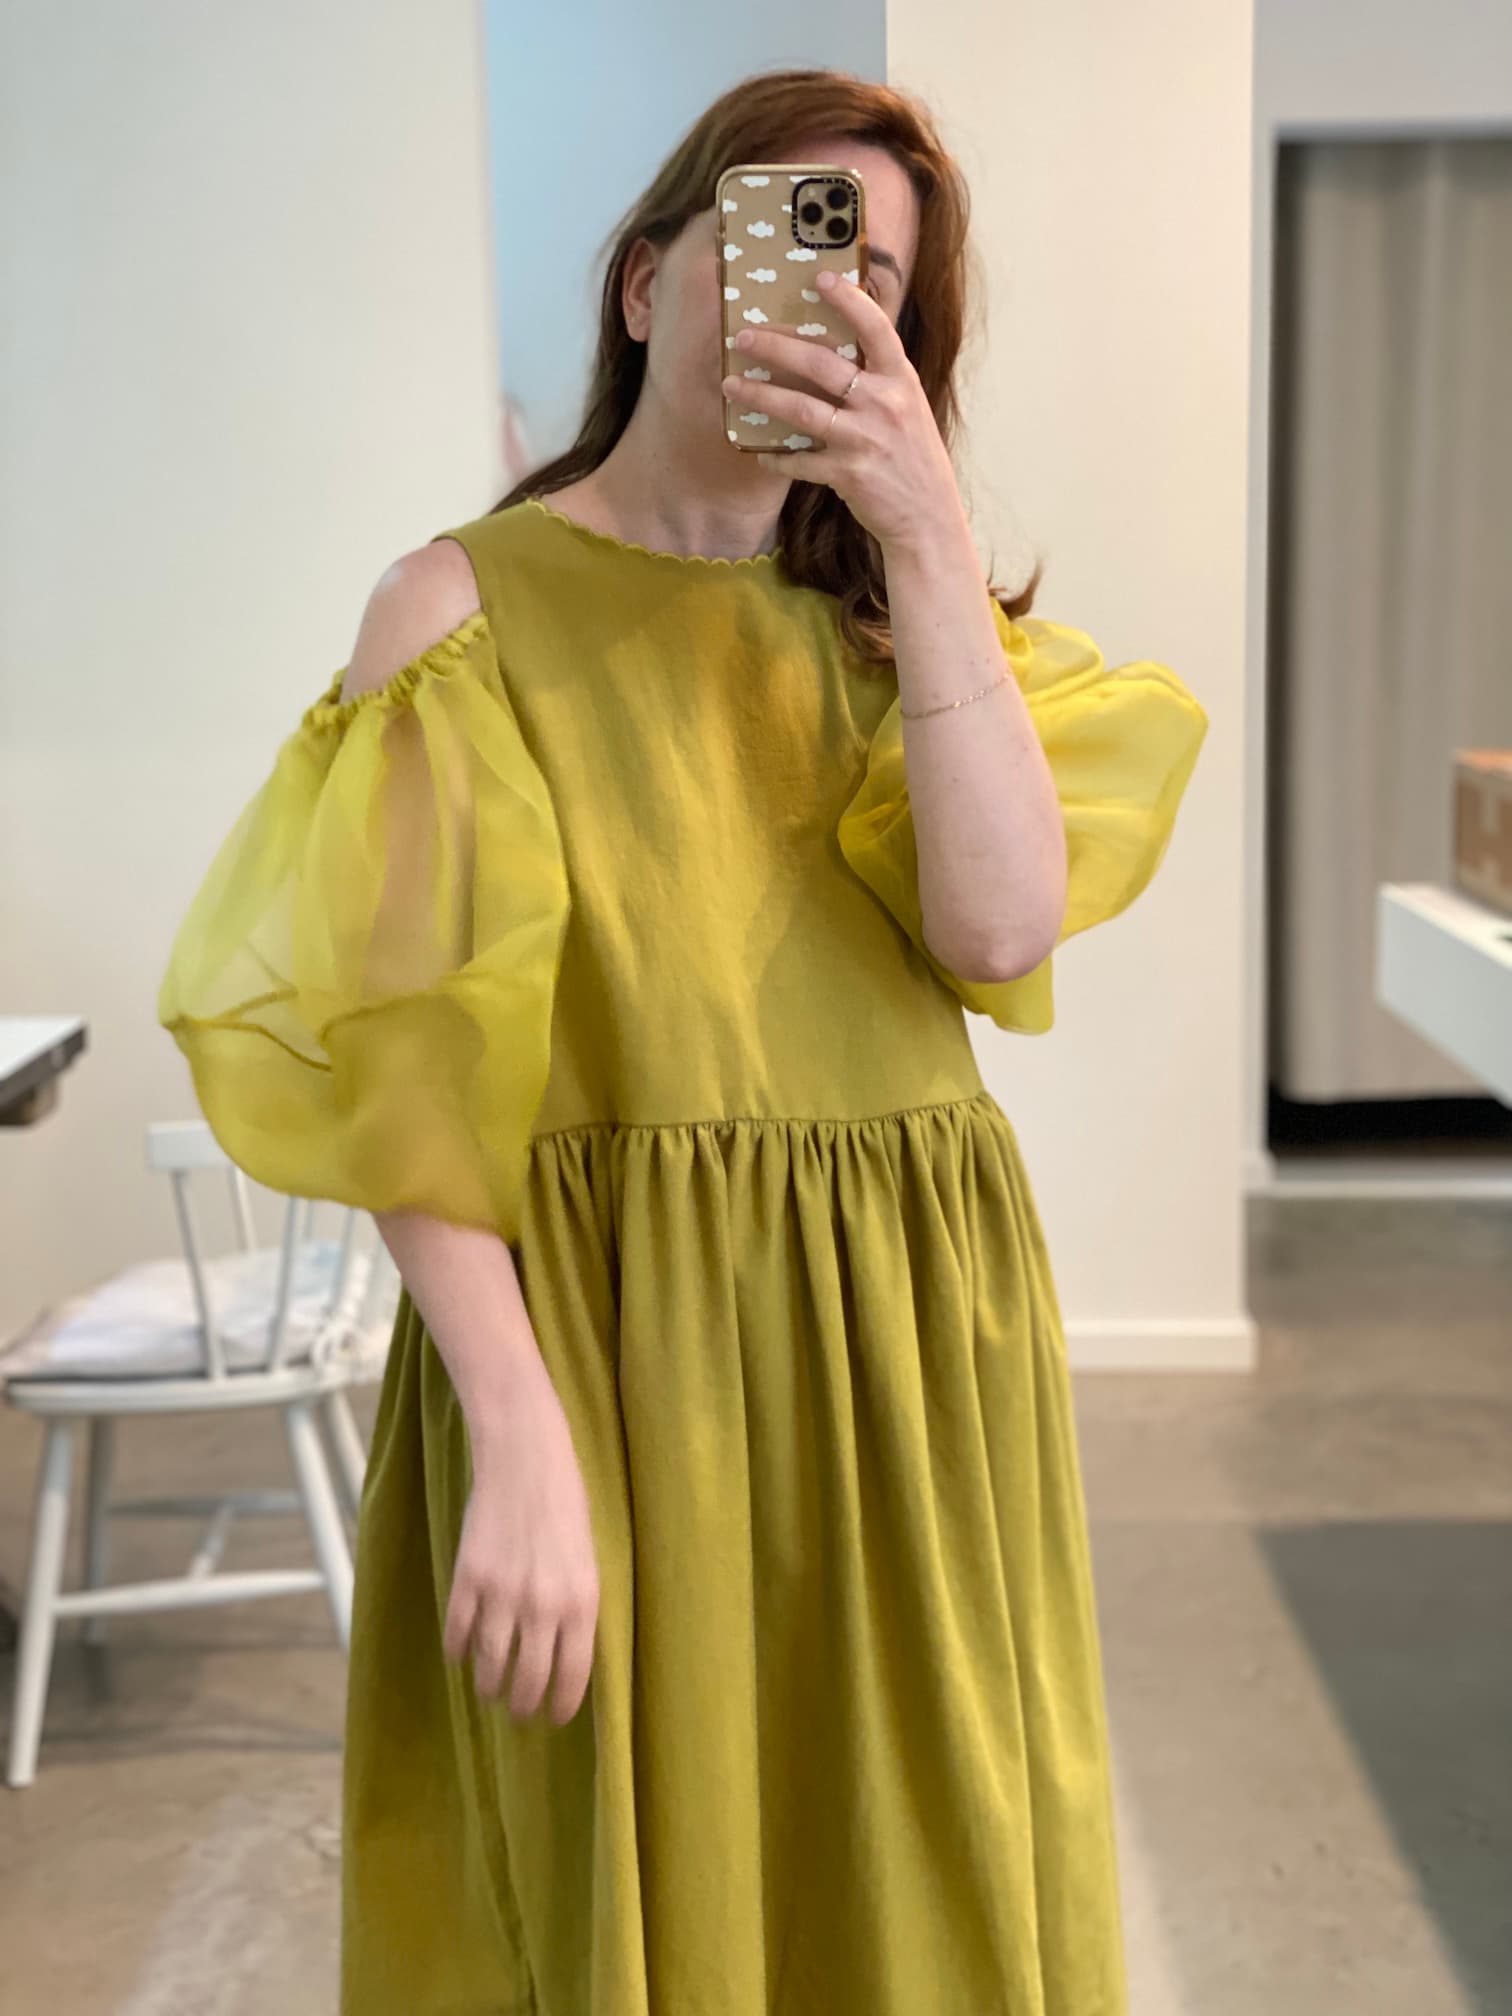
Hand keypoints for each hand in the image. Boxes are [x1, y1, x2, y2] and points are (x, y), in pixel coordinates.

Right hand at [442, 1349, 599, 1724]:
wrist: (526, 1456)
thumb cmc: (566, 1502)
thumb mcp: (589, 1557)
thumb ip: (578, 1605)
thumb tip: (566, 1652)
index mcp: (582, 1600)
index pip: (573, 1675)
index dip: (561, 1705)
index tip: (554, 1718)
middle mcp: (543, 1605)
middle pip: (528, 1679)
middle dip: (523, 1704)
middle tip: (519, 1710)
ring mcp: (502, 1593)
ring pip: (489, 1663)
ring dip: (488, 1685)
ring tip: (490, 1690)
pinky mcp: (468, 1577)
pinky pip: (457, 1631)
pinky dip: (457, 1650)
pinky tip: (460, 1654)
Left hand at [719, 268, 965, 551]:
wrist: (929, 517)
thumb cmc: (912, 458)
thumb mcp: (907, 409)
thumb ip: (878, 381)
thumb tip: (830, 354)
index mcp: (900, 381)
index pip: (876, 328)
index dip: (849, 299)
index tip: (819, 277)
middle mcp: (884, 404)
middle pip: (821, 365)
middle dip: (776, 347)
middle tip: (742, 337)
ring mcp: (865, 439)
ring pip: (802, 410)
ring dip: (760, 395)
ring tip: (731, 385)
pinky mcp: (849, 474)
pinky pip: (800, 461)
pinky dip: (776, 457)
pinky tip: (758, 452)